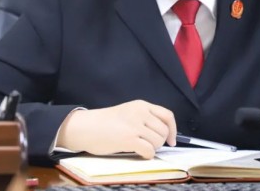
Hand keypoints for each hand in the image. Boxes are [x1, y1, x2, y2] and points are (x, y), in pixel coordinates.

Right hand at [57, 100, 176, 158]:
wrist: (86, 127)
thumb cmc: (105, 123)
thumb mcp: (128, 112)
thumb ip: (144, 118)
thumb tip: (163, 133)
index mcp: (141, 105)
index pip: (167, 115)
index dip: (173, 130)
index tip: (171, 140)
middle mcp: (140, 113)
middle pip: (164, 131)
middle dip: (159, 141)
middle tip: (148, 145)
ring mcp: (135, 125)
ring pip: (158, 141)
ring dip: (152, 148)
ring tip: (140, 147)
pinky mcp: (129, 139)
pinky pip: (149, 150)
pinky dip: (147, 155)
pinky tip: (138, 153)